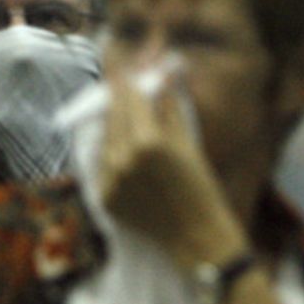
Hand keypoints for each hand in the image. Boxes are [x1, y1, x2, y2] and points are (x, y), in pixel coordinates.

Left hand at [98, 67, 248, 268]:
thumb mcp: (188, 142)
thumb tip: (164, 73)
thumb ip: (170, 106)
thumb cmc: (201, 186)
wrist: (195, 235)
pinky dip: (112, 156)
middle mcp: (122, 159)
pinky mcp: (104, 198)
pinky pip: (103, 167)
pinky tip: (127, 154)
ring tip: (128, 123)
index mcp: (148, 141)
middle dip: (119, 101)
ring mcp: (110, 180)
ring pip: (104, 141)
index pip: (129, 98)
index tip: (125, 68)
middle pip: (112, 116)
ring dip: (114, 128)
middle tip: (123, 88)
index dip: (127, 80)